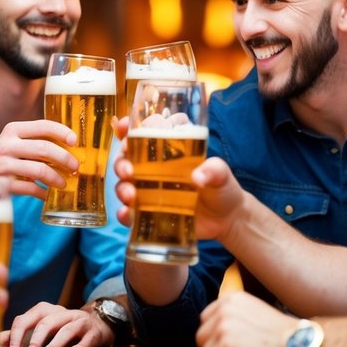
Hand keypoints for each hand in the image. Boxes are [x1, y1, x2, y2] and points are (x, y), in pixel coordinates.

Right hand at [0, 119, 79, 198]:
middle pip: (44, 148)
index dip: (62, 131)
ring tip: (63, 184)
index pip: (43, 125)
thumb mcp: (11, 143)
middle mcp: (7, 144)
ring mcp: (2, 164)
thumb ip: (32, 142)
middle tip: (75, 167)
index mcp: (12, 130)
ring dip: (56, 178)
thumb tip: (67, 149)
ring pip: (39, 169)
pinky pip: (29, 188)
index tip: (75, 141)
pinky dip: (41, 193)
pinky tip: (46, 195)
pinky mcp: (0, 183)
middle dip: (65, 158)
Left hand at [1, 301, 112, 346]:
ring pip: (67, 329)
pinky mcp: (93, 332)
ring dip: (56, 342)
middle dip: (36, 337)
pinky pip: (87, 339)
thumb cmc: (63, 327)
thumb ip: (22, 333)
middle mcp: (63, 313)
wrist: (97, 323)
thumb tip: (1, 339)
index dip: (18, 334)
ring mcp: (80, 322)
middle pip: (46, 322)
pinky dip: (80, 346)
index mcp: (47, 311)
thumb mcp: (43, 328)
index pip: (27, 318)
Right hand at [115, 122, 245, 244]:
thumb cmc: (221, 188)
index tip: (122, 126)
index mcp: (166, 152)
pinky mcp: (148, 213)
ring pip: (124, 185)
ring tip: (129, 195)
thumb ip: (214, 170)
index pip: (141, 135)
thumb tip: (197, 177)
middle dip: (121, 162)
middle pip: (126, 159)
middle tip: (127, 170)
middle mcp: (152, 169)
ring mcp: (148, 192)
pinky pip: (129, 213)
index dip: (128, 129)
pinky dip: (124, 214)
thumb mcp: (221, 174)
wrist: (225, 220)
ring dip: (121, 188)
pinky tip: (126, 214)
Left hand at [196, 291, 296, 346]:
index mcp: (232, 298)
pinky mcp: (226, 346)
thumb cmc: (282, 336)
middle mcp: (225, 308)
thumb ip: (234, 316)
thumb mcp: (255, 313)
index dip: (216, 336)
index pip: (206, 319)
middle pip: (201, 334)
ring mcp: (224, 326)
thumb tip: (213, 331)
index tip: (233, 345)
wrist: (302, 346)